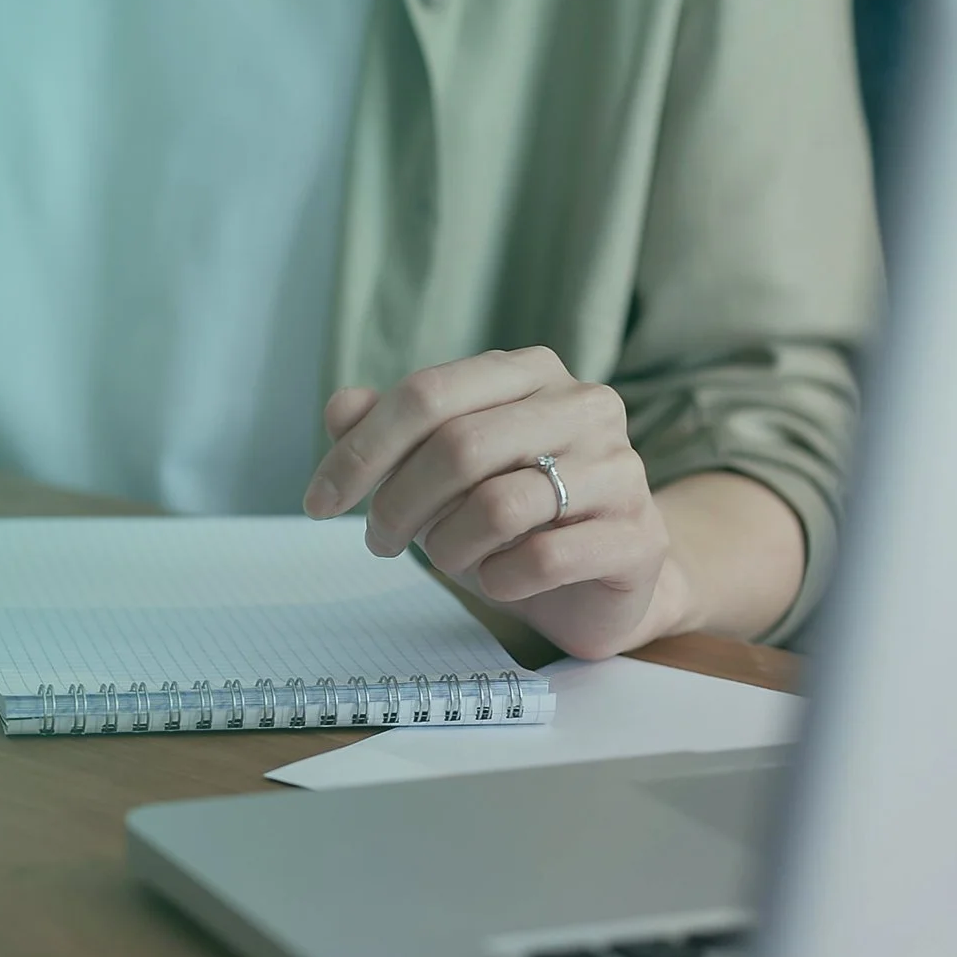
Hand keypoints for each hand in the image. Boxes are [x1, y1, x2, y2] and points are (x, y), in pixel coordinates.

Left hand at [302, 348, 689, 659]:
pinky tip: (499, 580)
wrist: (601, 582)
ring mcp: (620, 468)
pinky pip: (544, 558)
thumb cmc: (512, 519)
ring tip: (449, 559)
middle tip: (380, 541)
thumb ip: (392, 433)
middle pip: (458, 447)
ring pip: (498, 505)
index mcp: (530, 374)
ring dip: (449, 546)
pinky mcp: (638, 536)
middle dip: (397, 504)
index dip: (361, 451)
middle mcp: (583, 405)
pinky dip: (500, 579)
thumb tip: (341, 407)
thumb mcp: (440, 474)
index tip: (318, 502)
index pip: (427, 395)